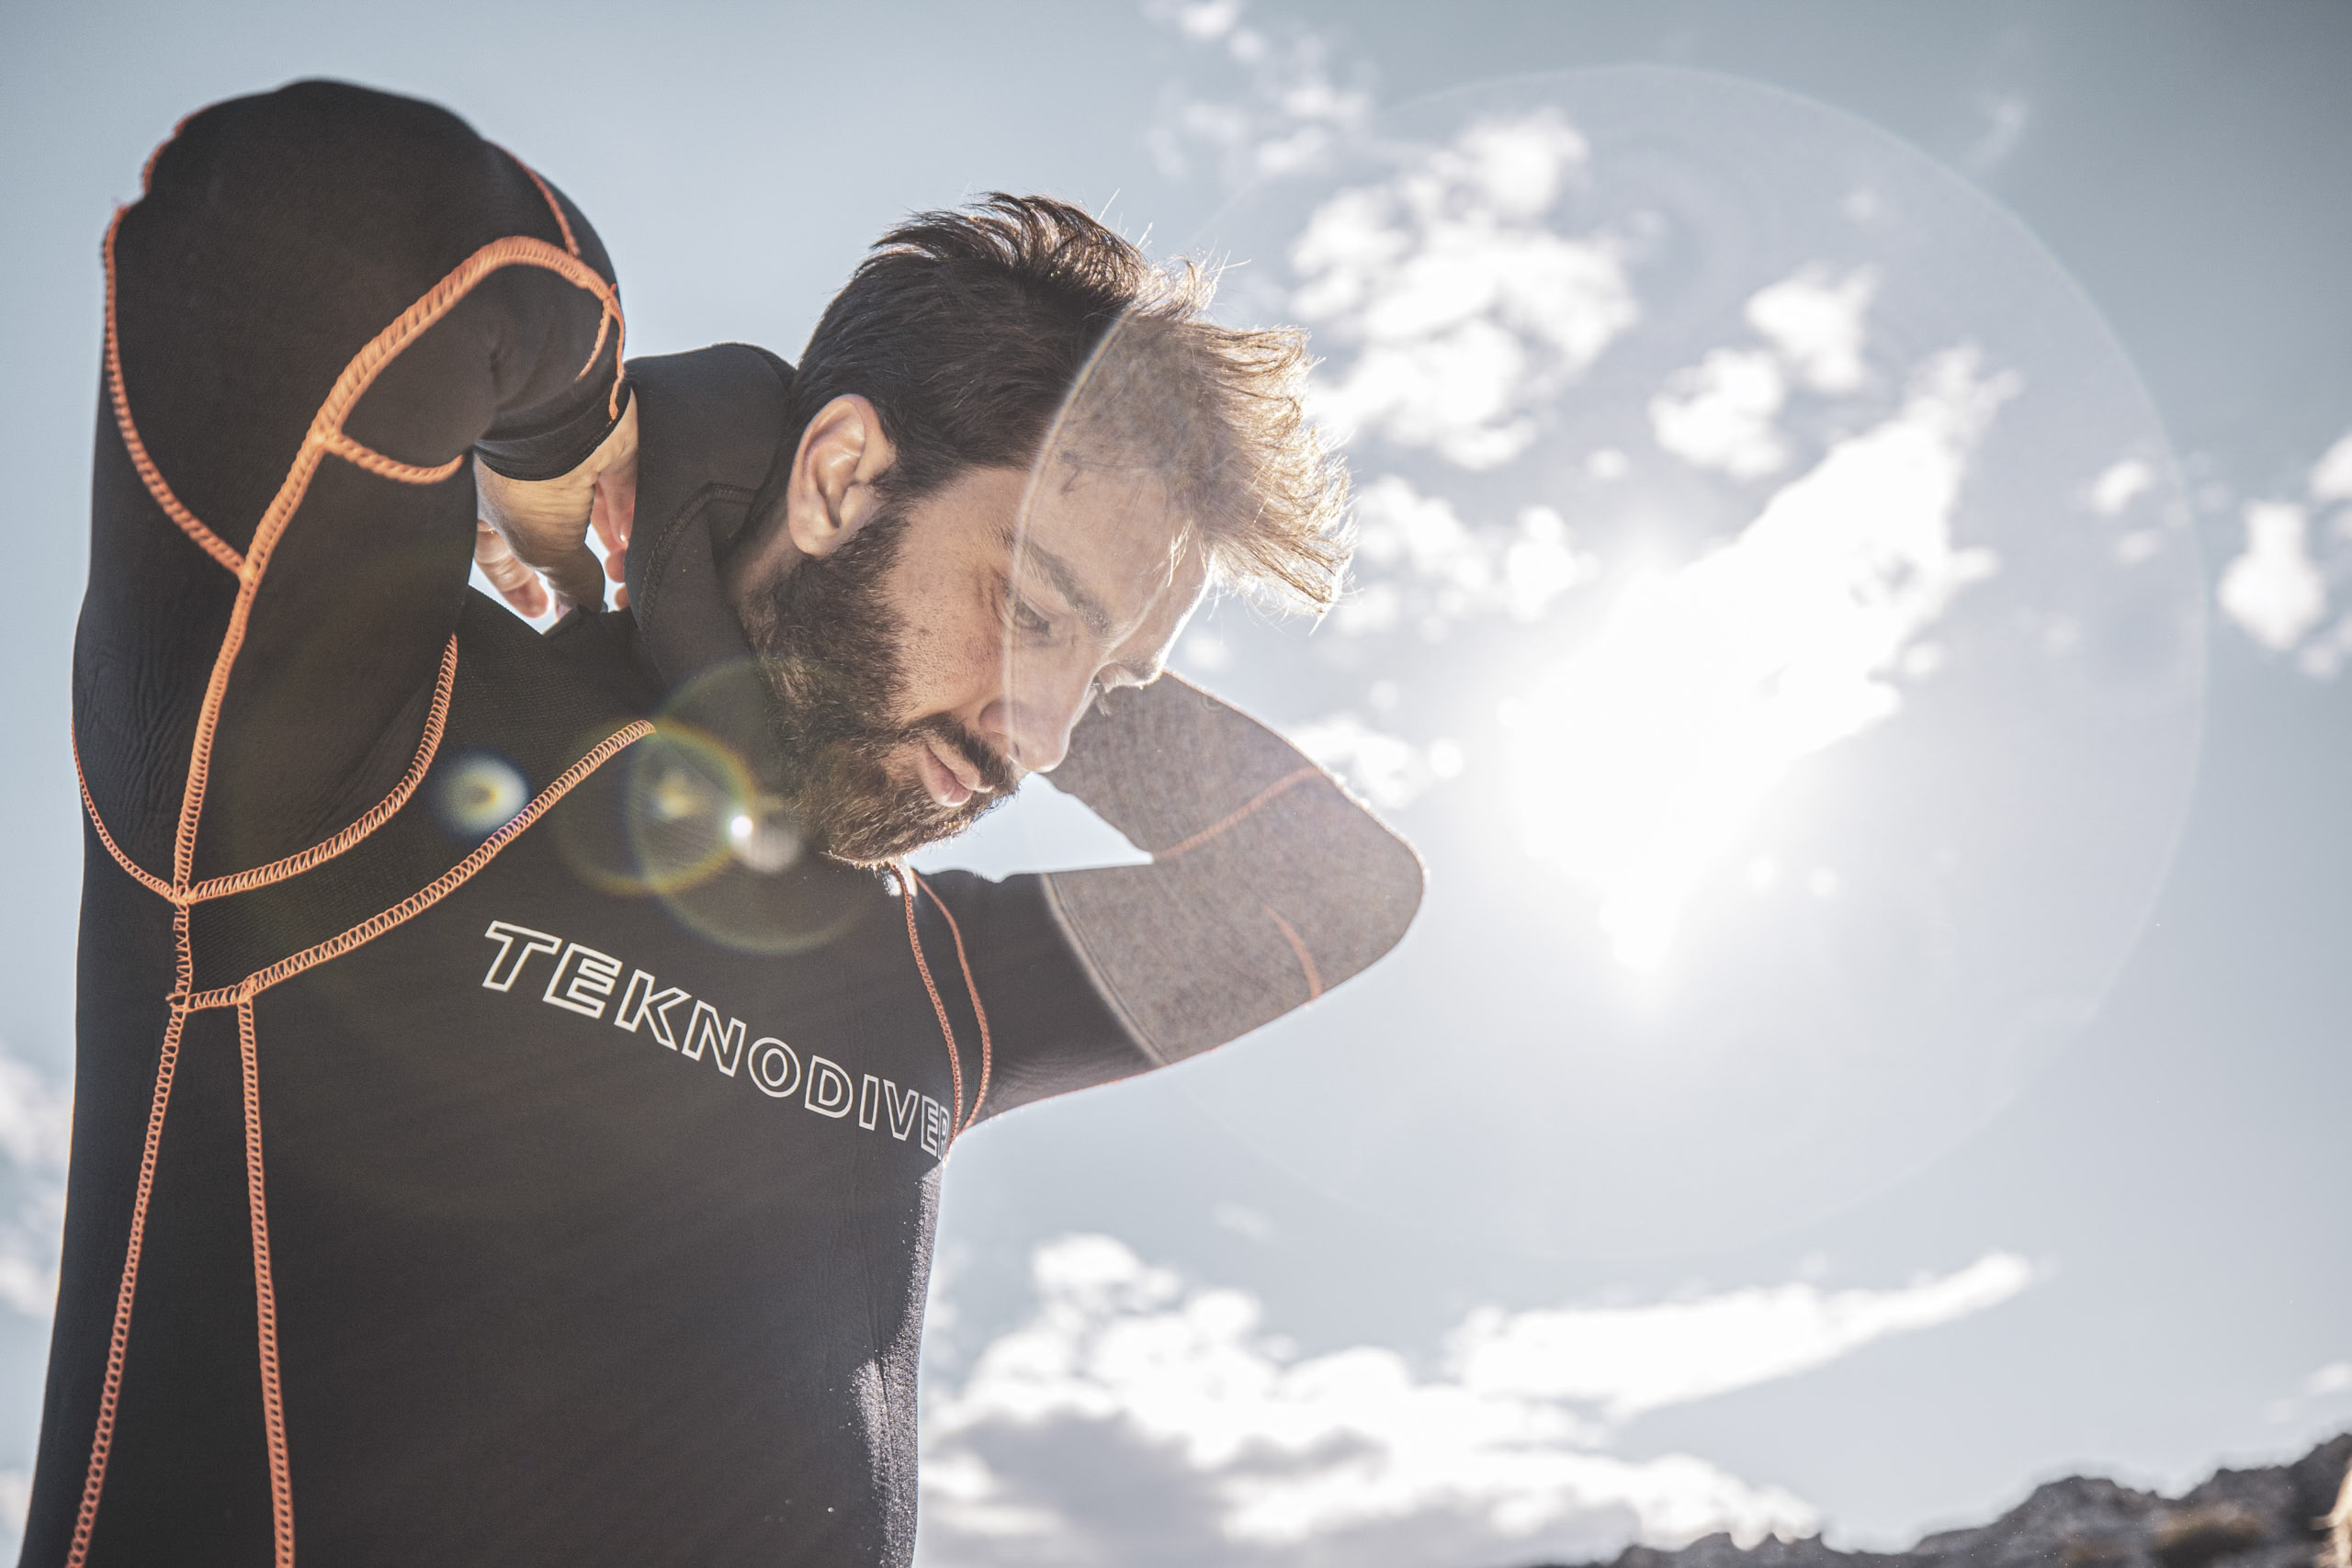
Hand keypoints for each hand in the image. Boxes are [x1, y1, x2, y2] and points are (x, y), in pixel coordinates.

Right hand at [473, 396, 639, 618]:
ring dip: (611, 546)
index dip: (518, 586)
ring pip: (592, 512)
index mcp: (488, 508)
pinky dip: (628, 513)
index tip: (540, 610)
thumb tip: (582, 611)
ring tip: (620, 570)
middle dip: (578, 570)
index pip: (498, 556)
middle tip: (598, 594)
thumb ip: (567, 583)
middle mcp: (524, 483)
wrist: (553, 415)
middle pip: (553, 536)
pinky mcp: (605, 444)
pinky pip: (622, 485)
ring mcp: (564, 461)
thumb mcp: (542, 548)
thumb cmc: (526, 482)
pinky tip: (633, 538)